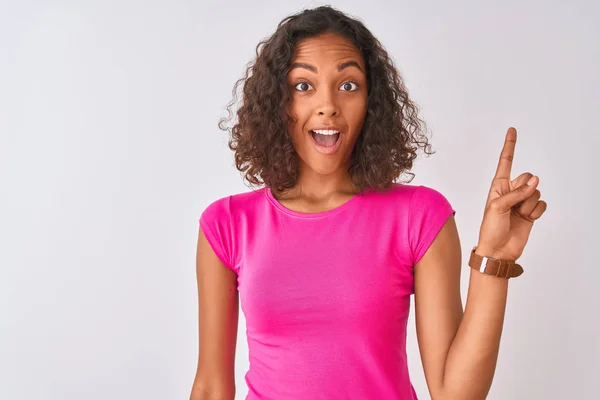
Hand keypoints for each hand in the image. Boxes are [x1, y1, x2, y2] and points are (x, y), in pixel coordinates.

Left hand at [476, 127, 546, 260]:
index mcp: (498, 186)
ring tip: (517, 216)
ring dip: (528, 205)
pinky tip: (526, 220)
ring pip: (536, 192)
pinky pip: (541, 204)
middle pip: (527, 178)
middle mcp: (511, 191)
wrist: (498, 250)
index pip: (505, 162)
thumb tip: (535, 181)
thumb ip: (516, 192)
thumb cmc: (491, 229)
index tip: (512, 130)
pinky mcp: (531, 212)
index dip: (510, 146)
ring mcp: (522, 201)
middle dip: (523, 191)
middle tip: (513, 206)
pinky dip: (535, 212)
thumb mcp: (497, 207)